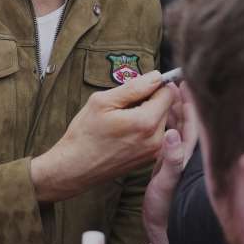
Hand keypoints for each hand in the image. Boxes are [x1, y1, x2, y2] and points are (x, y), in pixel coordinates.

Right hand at [31, 71, 174, 202]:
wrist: (75, 168)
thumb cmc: (85, 134)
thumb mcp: (103, 101)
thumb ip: (134, 87)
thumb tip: (156, 76)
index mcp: (146, 122)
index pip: (168, 93)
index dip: (154, 84)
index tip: (138, 86)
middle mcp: (156, 139)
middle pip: (166, 107)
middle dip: (150, 99)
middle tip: (124, 104)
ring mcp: (153, 151)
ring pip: (161, 120)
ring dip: (147, 114)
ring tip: (123, 119)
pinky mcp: (149, 158)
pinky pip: (155, 134)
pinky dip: (145, 128)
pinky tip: (125, 131)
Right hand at [129, 83, 199, 243]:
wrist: (165, 231)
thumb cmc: (168, 209)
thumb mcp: (167, 183)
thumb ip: (172, 160)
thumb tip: (172, 134)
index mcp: (188, 154)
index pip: (194, 120)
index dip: (191, 100)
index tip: (186, 81)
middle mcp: (185, 153)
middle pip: (186, 120)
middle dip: (179, 101)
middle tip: (171, 83)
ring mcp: (176, 159)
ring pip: (176, 127)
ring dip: (170, 111)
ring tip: (163, 95)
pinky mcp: (166, 165)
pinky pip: (167, 137)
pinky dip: (163, 124)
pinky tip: (157, 119)